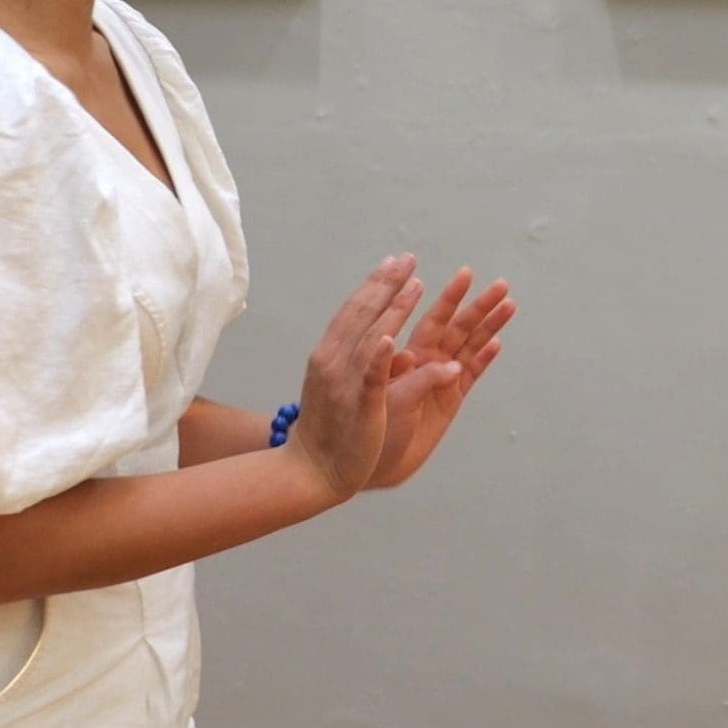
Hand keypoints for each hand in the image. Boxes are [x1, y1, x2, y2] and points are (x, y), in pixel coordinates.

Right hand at [284, 256, 426, 502]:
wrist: (310, 469)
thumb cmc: (326, 426)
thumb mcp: (334, 383)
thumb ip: (353, 358)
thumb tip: (376, 334)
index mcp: (328, 354)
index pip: (353, 310)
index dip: (375, 284)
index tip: (395, 260)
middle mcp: (333, 362)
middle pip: (362, 315)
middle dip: (387, 285)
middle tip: (410, 259)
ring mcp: (345, 384)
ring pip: (371, 338)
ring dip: (394, 310)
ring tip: (417, 285)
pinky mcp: (361, 408)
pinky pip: (372, 379)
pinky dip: (381, 358)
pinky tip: (395, 339)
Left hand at [367, 266, 515, 489]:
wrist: (353, 466)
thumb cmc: (353, 429)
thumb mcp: (376, 401)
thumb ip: (404, 378)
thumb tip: (427, 358)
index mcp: (397, 355)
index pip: (424, 319)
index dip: (444, 297)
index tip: (464, 273)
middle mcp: (419, 362)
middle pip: (453, 326)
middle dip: (475, 304)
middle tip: (501, 283)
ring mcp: (435, 381)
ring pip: (467, 346)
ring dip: (488, 325)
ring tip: (509, 303)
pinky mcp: (447, 404)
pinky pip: (470, 375)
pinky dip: (483, 359)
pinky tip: (497, 343)